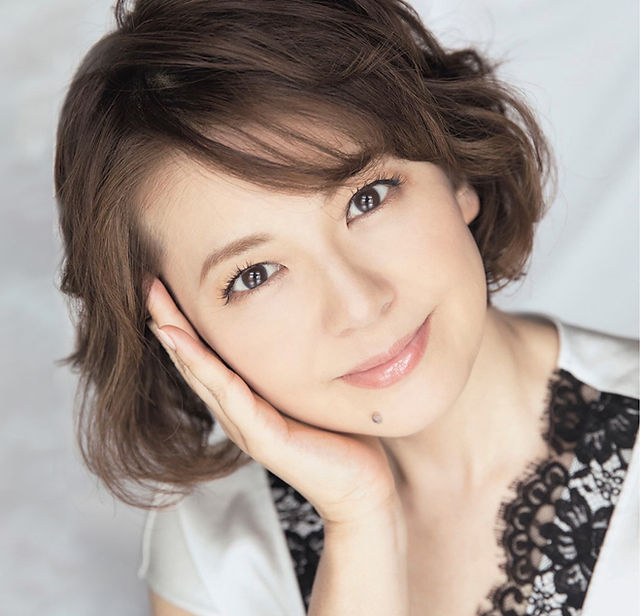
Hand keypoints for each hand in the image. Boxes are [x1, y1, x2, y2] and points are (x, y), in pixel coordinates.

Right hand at [146, 277, 398, 524]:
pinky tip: (181, 341)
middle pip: (195, 362)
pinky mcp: (263, 438)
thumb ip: (295, 366)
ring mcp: (246, 426)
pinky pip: (228, 394)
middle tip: (147, 285)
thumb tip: (306, 323)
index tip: (168, 286)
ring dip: (176, 339)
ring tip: (154, 307)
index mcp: (248, 401)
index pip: (209, 356)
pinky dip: (202, 365)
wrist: (362, 488)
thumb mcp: (311, 390)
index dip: (186, 323)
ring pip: (202, 374)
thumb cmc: (341, 437)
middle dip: (170, 322)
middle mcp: (238, 412)